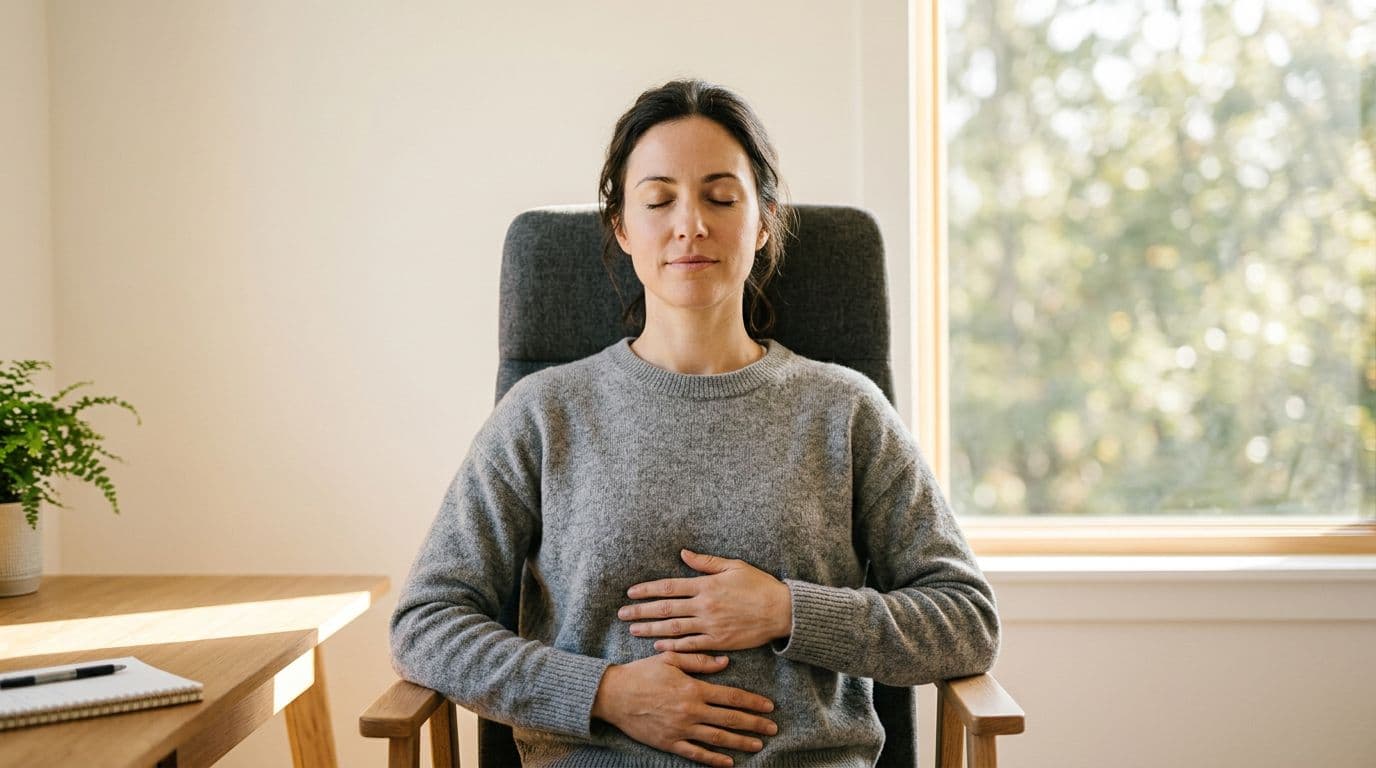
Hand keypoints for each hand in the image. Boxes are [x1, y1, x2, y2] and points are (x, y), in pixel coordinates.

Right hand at [592, 651, 776, 767]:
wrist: (614, 695)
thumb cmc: (642, 673)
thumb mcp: (670, 659)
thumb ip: (699, 661)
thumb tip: (725, 662)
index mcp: (693, 689)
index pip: (731, 696)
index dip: (752, 702)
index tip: (769, 707)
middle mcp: (691, 711)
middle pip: (729, 719)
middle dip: (754, 725)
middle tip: (773, 729)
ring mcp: (681, 729)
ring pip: (717, 739)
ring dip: (740, 742)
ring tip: (758, 745)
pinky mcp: (669, 743)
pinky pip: (696, 754)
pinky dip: (714, 760)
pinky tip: (728, 763)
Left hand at [618, 549, 791, 652]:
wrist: (781, 611)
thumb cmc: (759, 586)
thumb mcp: (734, 566)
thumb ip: (706, 562)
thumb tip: (683, 553)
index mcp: (706, 585)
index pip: (669, 587)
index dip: (648, 590)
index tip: (631, 592)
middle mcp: (704, 606)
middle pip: (665, 609)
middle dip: (641, 611)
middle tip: (622, 614)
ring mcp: (710, 625)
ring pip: (674, 628)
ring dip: (651, 629)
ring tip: (633, 630)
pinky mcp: (719, 642)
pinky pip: (691, 646)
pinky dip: (673, 646)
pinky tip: (658, 646)